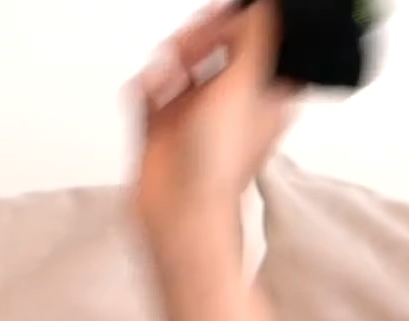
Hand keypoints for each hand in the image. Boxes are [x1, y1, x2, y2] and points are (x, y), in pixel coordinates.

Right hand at [131, 3, 297, 256]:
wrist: (177, 211)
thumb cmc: (218, 167)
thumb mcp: (244, 85)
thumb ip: (254, 36)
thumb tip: (264, 6)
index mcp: (261, 90)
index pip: (250, 36)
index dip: (232, 25)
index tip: (221, 26)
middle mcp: (230, 99)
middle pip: (209, 42)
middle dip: (193, 41)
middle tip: (187, 55)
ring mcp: (195, 111)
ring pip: (175, 61)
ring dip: (165, 65)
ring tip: (165, 80)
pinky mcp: (162, 123)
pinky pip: (148, 87)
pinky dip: (145, 88)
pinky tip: (150, 97)